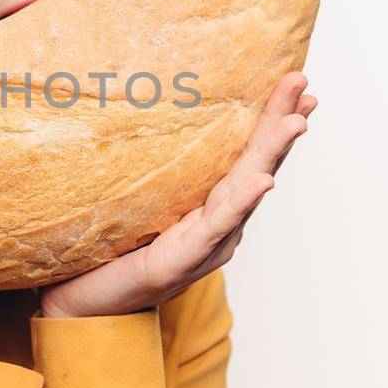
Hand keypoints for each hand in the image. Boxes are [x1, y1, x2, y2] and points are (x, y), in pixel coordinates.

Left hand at [39, 71, 316, 319]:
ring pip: (245, 189)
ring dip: (273, 154)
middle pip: (256, 164)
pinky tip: (264, 180)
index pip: (247, 153)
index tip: (296, 81)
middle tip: (303, 81)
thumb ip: (157, 171)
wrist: (84, 307)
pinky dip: (242, 202)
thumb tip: (149, 114)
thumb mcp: (138, 201)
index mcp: (210, 207)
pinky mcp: (182, 259)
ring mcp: (207, 244)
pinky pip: (216, 225)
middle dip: (281, 121)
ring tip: (296, 121)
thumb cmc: (108, 253)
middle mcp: (220, 225)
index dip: (271, 118)